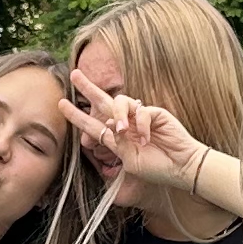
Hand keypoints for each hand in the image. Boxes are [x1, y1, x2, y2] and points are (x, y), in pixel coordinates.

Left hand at [63, 71, 204, 211]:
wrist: (180, 168)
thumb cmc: (156, 169)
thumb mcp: (128, 161)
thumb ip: (115, 144)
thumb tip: (109, 126)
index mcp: (118, 138)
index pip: (94, 124)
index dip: (77, 115)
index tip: (62, 105)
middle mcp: (127, 124)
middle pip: (104, 101)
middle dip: (89, 88)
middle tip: (74, 74)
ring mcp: (141, 117)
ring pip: (121, 102)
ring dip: (118, 115)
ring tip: (122, 130)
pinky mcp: (156, 113)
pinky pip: (142, 111)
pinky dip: (140, 124)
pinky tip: (146, 138)